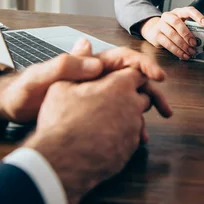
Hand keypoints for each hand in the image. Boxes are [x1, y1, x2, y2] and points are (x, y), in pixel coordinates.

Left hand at [0, 40, 171, 124]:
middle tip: (166, 110)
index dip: (144, 66)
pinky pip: (116, 115)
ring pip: (126, 100)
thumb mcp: (43, 75)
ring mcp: (95, 94)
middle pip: (132, 80)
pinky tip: (131, 139)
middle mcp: (96, 77)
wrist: (12, 108)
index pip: (124, 59)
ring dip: (142, 113)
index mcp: (89, 64)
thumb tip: (95, 60)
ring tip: (148, 132)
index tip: (158, 79)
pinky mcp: (92, 110)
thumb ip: (67, 65)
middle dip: (152, 93)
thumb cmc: (25, 89)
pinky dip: (126, 126)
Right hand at [23, 67, 170, 203]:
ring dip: (127, 117)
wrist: (62, 160)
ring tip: (105, 123)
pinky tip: (104, 139)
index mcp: (120, 84)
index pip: (137, 73)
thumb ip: (78, 62)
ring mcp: (133, 128)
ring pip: (138, 118)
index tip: (125, 78)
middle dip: (131, 96)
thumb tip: (84, 43)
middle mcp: (133, 104)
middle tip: (111, 101)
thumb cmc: (60, 119)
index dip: (130, 75)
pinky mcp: (129, 148)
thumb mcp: (62, 85)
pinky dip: (122, 136)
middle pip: (142, 96)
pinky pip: (131, 138)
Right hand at [140, 6, 203, 59]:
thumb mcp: (181, 24)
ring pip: (172, 35)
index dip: (198, 16)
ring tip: (191, 52)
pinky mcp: (156, 35)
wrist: (153, 30)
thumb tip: (203, 39)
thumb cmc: (172, 28)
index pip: (189, 10)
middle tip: (194, 44)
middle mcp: (168, 16)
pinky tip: (184, 55)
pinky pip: (167, 44)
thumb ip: (190, 28)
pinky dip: (177, 51)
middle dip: (187, 34)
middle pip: (177, 23)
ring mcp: (160, 25)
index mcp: (178, 12)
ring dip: (183, 45)